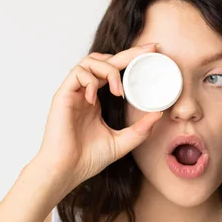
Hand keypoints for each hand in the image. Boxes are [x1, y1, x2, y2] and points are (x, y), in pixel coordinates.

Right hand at [34, 43, 162, 191]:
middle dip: (129, 53)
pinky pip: (77, 73)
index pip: (114, 71)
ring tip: (117, 91)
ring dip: (108, 70)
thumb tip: (159, 113)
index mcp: (97, 100)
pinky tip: (94, 97)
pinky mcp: (63, 95)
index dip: (132, 59)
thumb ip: (140, 129)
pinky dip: (90, 80)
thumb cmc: (88, 159)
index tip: (152, 52)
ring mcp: (74, 93)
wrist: (67, 170)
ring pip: (90, 61)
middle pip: (105, 60)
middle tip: (149, 51)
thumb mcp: (122, 142)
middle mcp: (85, 92)